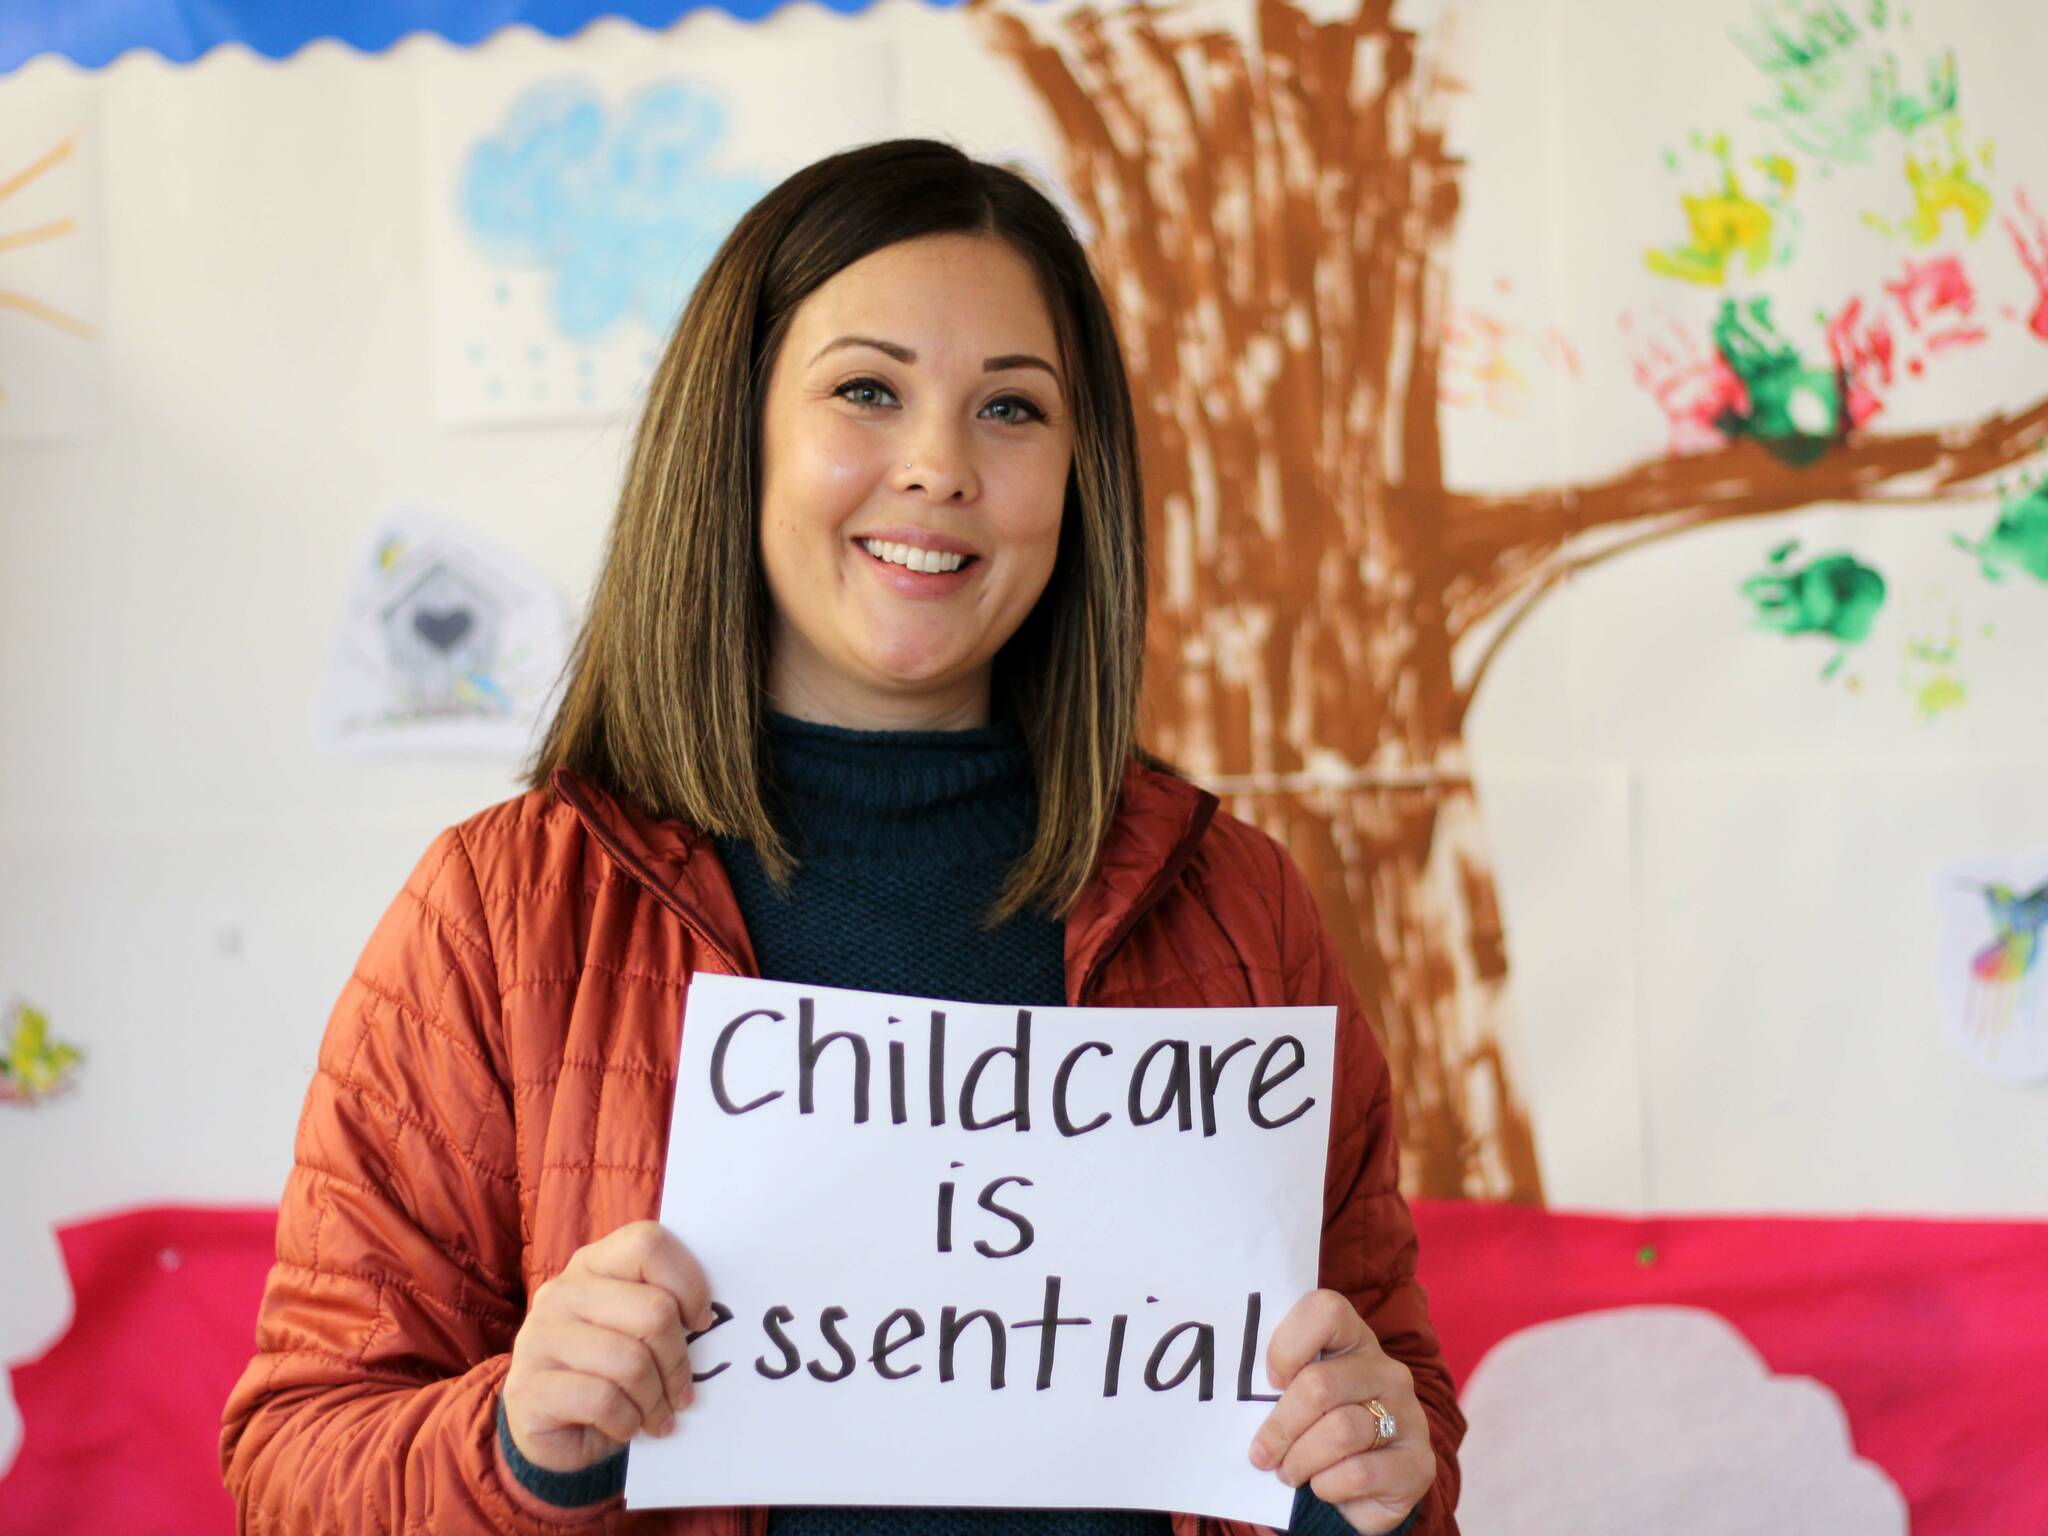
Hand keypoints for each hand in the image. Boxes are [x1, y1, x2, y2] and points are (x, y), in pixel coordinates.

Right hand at [502, 1221, 714, 1473]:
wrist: (551, 1431)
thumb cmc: (608, 1373)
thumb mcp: (636, 1331)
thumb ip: (664, 1311)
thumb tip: (710, 1319)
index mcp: (593, 1264)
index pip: (648, 1244)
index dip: (688, 1283)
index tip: (701, 1324)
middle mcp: (562, 1292)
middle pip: (653, 1311)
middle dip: (678, 1361)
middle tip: (683, 1393)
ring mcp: (540, 1337)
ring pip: (630, 1361)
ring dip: (655, 1400)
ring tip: (658, 1416)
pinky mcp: (528, 1387)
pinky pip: (603, 1400)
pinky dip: (628, 1422)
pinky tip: (627, 1427)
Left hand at [1248, 1289, 1434, 1534]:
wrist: (1370, 1488)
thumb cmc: (1318, 1430)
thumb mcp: (1298, 1397)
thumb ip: (1277, 1383)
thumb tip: (1236, 1395)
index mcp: (1354, 1340)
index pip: (1325, 1310)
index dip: (1287, 1344)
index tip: (1270, 1380)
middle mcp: (1387, 1371)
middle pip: (1320, 1384)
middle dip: (1281, 1426)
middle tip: (1262, 1454)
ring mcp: (1408, 1416)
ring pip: (1340, 1431)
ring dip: (1301, 1460)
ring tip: (1288, 1473)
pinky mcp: (1417, 1464)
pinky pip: (1359, 1473)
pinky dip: (1328, 1486)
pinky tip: (1322, 1486)